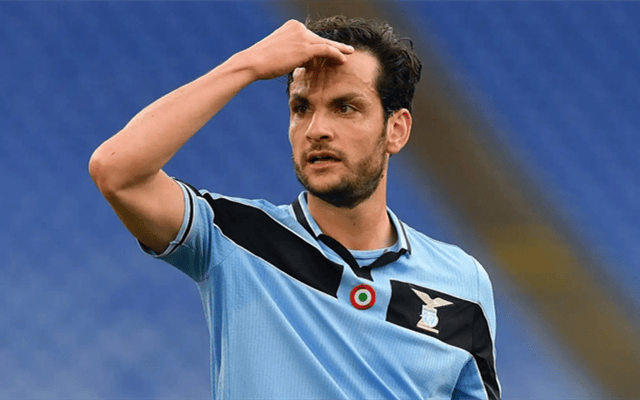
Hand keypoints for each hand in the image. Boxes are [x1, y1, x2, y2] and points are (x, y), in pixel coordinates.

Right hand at [240, 20, 354, 80]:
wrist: (253, 62)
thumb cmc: (262, 61)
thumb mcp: (279, 52)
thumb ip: (293, 52)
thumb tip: (303, 61)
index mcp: (292, 26)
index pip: (311, 37)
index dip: (321, 47)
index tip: (331, 52)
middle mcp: (299, 28)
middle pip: (320, 39)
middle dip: (334, 45)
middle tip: (347, 49)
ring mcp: (303, 37)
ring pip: (326, 44)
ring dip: (339, 50)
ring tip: (350, 53)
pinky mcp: (306, 47)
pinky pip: (326, 50)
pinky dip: (336, 54)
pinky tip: (343, 60)